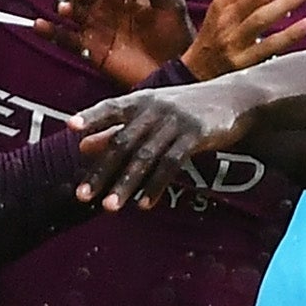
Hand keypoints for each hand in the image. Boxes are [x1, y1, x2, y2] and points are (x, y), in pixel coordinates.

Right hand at [48, 0, 191, 85]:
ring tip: (67, 9)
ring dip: (63, 6)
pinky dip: (50, 32)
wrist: (177, 70)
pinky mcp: (91, 51)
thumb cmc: (177, 35)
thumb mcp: (171, 2)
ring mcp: (97, 28)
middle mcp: (105, 7)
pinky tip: (40, 26)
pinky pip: (65, 40)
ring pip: (70, 12)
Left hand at [73, 77, 252, 210]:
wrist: (235, 98)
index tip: (70, 128)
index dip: (92, 116)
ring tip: (109, 207)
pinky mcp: (196, 135)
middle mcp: (155, 108)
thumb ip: (118, 129)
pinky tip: (144, 204)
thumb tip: (82, 146)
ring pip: (145, 157)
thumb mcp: (152, 113)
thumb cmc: (186, 108)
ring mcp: (176, 121)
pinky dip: (156, 185)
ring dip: (125, 184)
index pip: (111, 107)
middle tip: (83, 196)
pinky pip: (171, 164)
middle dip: (101, 171)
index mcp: (142, 101)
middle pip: (123, 142)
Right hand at [187, 0, 305, 79]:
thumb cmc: (217, 33)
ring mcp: (234, 41)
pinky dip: (288, 35)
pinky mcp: (243, 62)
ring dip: (287, 1)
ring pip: (261, 17)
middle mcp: (226, 19)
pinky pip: (268, 47)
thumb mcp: (226, 3)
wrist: (198, 72)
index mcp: (223, 1)